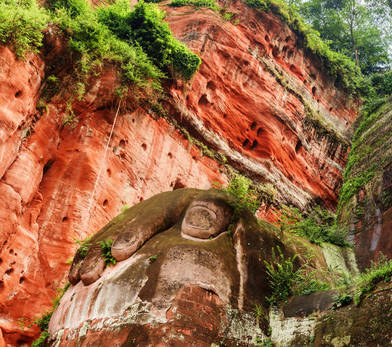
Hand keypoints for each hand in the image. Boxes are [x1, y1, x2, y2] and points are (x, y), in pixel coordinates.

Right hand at [67, 189, 234, 284]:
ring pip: (105, 237)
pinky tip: (74, 280)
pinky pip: (100, 244)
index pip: (149, 217)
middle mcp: (147, 209)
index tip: (119, 254)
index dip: (133, 234)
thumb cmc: (222, 217)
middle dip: (101, 252)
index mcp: (172, 203)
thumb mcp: (225, 209)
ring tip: (77, 280)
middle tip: (90, 276)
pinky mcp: (126, 234)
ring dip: (89, 257)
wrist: (217, 214)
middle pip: (119, 228)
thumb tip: (194, 228)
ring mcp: (134, 220)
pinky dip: (86, 259)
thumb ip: (213, 213)